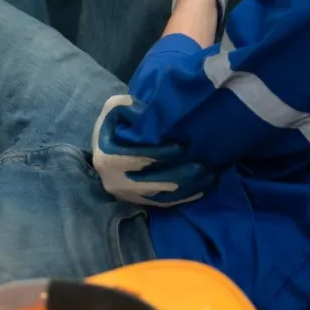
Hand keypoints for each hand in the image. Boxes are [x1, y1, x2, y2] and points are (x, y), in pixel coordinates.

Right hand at [92, 94, 214, 206]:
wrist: (102, 148)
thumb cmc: (112, 125)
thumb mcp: (114, 108)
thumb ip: (129, 106)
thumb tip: (149, 114)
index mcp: (107, 157)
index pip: (139, 158)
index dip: (162, 154)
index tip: (182, 147)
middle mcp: (115, 181)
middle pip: (153, 182)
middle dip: (181, 175)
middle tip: (204, 167)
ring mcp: (125, 195)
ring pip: (160, 196)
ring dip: (186, 189)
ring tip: (208, 178)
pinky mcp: (135, 202)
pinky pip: (161, 204)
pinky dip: (182, 198)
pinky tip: (199, 190)